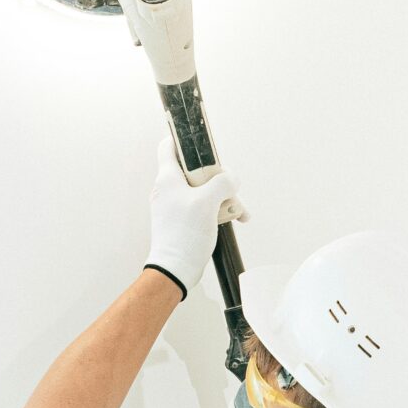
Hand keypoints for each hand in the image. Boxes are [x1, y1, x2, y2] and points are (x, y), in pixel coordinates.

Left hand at [144, 132, 248, 298]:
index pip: (168, 146)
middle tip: (232, 189)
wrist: (175, 269)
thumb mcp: (207, 202)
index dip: (183, 139)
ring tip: (239, 212)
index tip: (199, 140)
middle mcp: (169, 189)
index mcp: (168, 178)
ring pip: (204, 191)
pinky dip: (218, 211)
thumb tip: (232, 178)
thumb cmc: (185, 234)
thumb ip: (222, 183)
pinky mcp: (183, 220)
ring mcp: (176, 205)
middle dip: (219, 178)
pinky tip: (236, 219)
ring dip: (224, 197)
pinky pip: (203, 208)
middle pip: (196, 171)